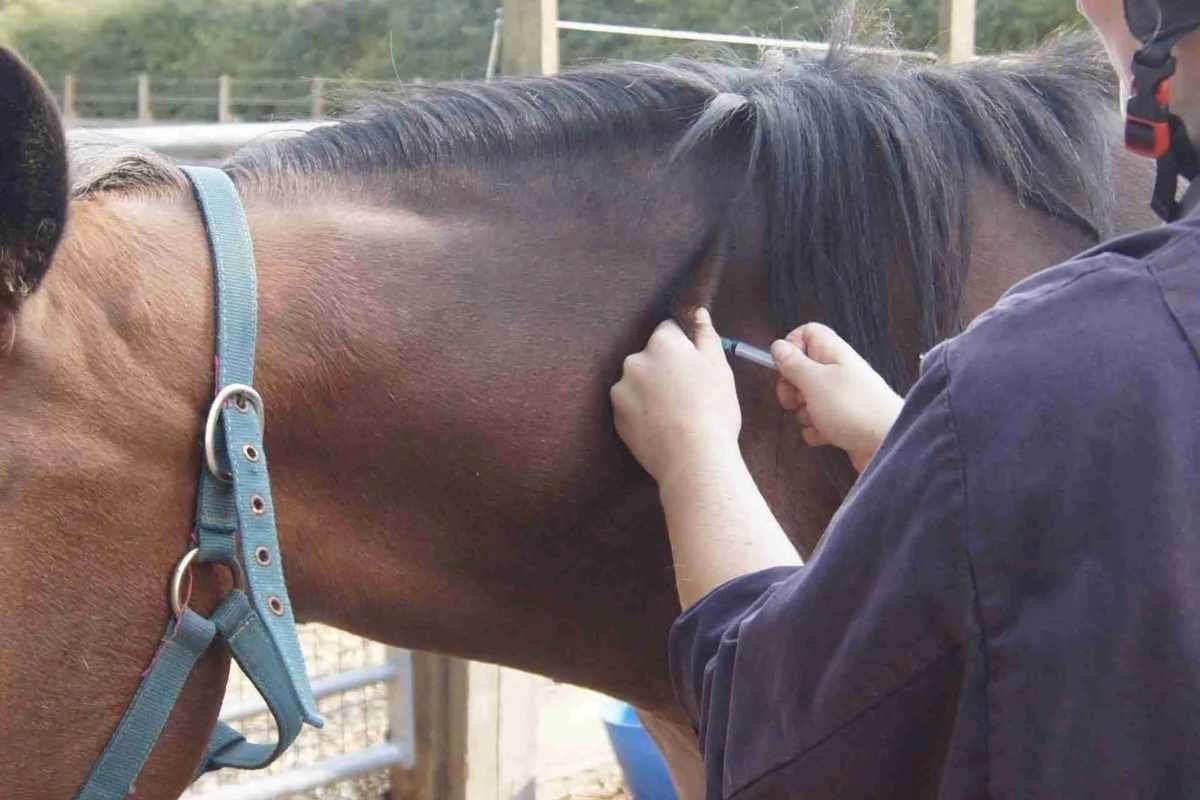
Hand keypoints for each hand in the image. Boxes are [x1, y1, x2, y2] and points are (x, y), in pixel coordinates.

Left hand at [611, 308, 740, 482]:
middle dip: (664, 368)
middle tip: (687, 394)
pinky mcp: (615, 417)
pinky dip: (642, 412)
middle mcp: (634, 360)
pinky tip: (661, 426)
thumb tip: (698, 312)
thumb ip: (705, 335)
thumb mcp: (719, 368)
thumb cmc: (713, 409)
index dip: (684, 347)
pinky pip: (630, 406)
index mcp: (661, 343)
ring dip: (650, 390)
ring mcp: (621, 389)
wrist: (693, 458)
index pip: (669, 330)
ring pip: (638, 382)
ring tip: (674, 414)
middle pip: (650, 357)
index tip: (694, 367)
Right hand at [771, 323, 901, 471]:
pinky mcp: (843, 422)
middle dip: (791, 386)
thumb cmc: (852, 408)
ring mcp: (841, 398)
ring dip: (803, 412)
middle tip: (795, 399)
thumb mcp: (814, 381)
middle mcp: (838, 372)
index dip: (792, 346)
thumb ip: (793, 363)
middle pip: (802, 369)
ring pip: (807, 398)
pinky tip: (825, 436)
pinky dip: (816, 430)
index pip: (808, 333)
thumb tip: (778, 345)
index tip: (785, 366)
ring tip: (817, 419)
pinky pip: (817, 422)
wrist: (887, 444)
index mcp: (833, 353)